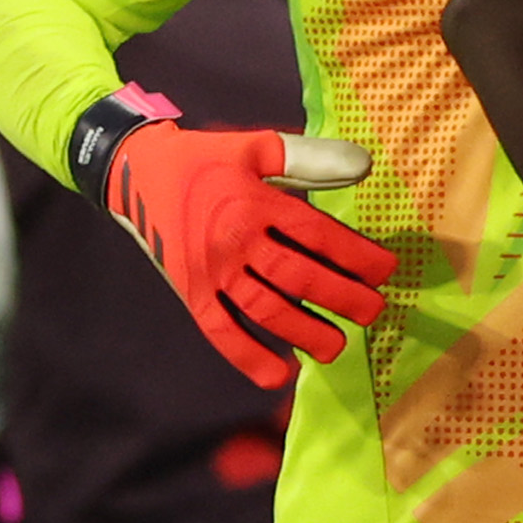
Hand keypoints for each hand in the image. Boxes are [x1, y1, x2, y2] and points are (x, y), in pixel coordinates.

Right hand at [102, 121, 394, 387]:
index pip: (317, 235)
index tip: (387, 271)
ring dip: (304, 332)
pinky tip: (280, 375)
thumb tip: (364, 165)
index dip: (356, 255)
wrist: (135, 171)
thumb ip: (308, 157)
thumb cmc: (206, 158)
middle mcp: (236, 241)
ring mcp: (212, 271)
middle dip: (341, 298)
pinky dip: (247, 356)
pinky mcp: (191, 291)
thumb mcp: (255, 147)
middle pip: (297, 277)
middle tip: (374, 313)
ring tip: (338, 347)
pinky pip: (220, 330)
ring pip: (264, 309)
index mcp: (256, 204)